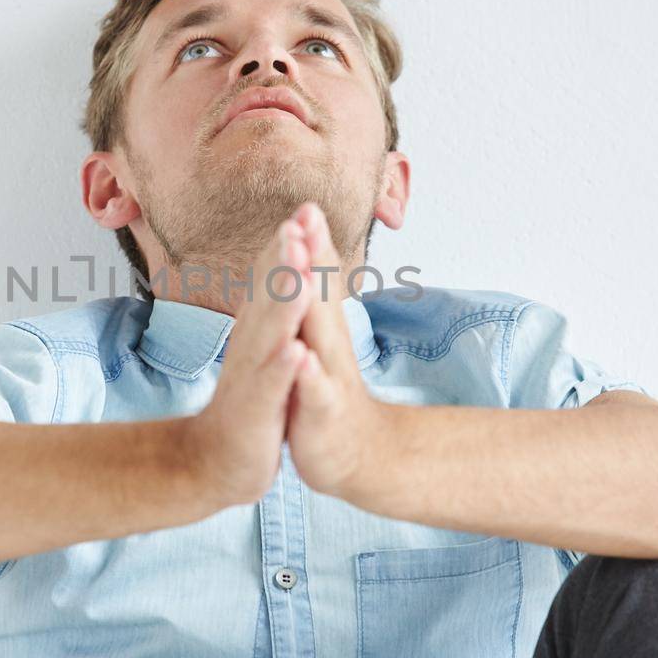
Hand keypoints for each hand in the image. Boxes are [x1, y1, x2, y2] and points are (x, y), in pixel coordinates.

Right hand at [184, 209, 312, 505]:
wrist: (217, 462)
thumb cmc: (249, 404)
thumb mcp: (260, 350)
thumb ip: (267, 310)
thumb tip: (278, 270)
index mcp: (257, 332)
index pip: (270, 283)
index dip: (285, 246)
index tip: (304, 208)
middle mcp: (251, 348)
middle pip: (268, 297)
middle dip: (284, 259)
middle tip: (296, 219)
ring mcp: (253, 378)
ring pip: (271, 335)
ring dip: (283, 303)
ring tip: (300, 270)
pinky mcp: (258, 412)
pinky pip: (273, 388)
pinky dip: (284, 369)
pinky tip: (297, 352)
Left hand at [284, 202, 390, 499]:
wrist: (353, 454)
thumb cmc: (327, 392)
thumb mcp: (319, 343)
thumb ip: (316, 299)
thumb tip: (311, 254)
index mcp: (321, 327)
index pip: (316, 276)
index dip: (311, 240)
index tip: (304, 202)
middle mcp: (329, 345)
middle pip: (320, 293)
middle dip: (313, 255)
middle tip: (307, 216)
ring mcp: (328, 377)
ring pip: (319, 336)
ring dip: (312, 303)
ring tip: (303, 270)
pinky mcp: (321, 413)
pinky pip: (315, 391)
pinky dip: (309, 375)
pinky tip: (303, 359)